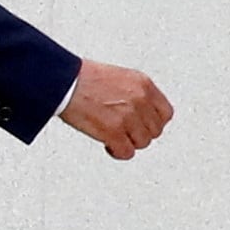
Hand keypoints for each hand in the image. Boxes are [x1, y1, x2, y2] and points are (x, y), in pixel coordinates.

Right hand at [60, 60, 174, 159]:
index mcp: (143, 84)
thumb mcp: (120, 77)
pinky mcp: (114, 131)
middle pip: (154, 131)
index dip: (153, 122)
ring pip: (142, 143)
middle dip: (139, 133)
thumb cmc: (84, 79)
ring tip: (113, 136)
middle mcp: (140, 99)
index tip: (143, 125)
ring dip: (128, 142)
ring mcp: (128, 116)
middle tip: (124, 131)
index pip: (165, 113)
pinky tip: (108, 144)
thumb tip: (143, 113)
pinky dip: (118, 152)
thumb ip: (136, 94)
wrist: (64, 81)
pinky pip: (127, 152)